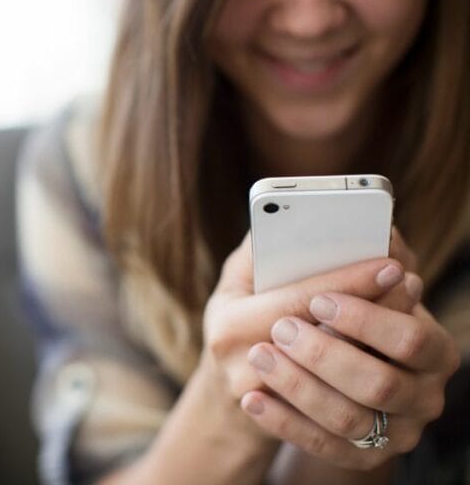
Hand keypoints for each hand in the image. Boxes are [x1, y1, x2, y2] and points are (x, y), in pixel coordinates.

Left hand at [241, 234, 460, 470]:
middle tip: (281, 330)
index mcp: (427, 342)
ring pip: (347, 419)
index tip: (319, 302)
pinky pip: (323, 448)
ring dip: (298, 386)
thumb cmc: (315, 318)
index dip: (364, 317)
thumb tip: (297, 222)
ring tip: (260, 355)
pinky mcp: (361, 456)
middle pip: (381, 384)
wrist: (309, 383)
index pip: (410, 337)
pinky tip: (251, 398)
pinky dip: (283, 422)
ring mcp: (394, 431)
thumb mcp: (322, 284)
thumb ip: (320, 253)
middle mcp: (423, 390)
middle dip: (326, 355)